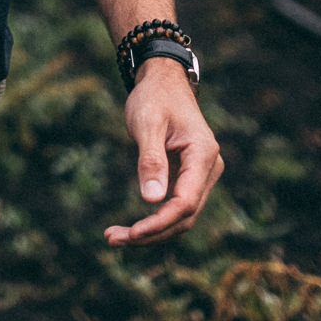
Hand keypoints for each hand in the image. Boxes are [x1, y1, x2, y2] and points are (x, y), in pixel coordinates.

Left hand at [103, 60, 222, 247]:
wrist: (163, 81)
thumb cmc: (154, 97)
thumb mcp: (147, 123)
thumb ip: (150, 160)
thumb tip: (151, 201)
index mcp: (203, 154)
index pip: (185, 202)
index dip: (159, 222)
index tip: (132, 233)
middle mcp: (209, 168)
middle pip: (184, 216)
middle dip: (151, 233)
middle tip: (112, 239)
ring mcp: (202, 175)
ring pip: (181, 217)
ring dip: (152, 232)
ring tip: (114, 237)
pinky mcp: (190, 178)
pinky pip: (176, 208)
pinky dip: (155, 221)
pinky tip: (130, 228)